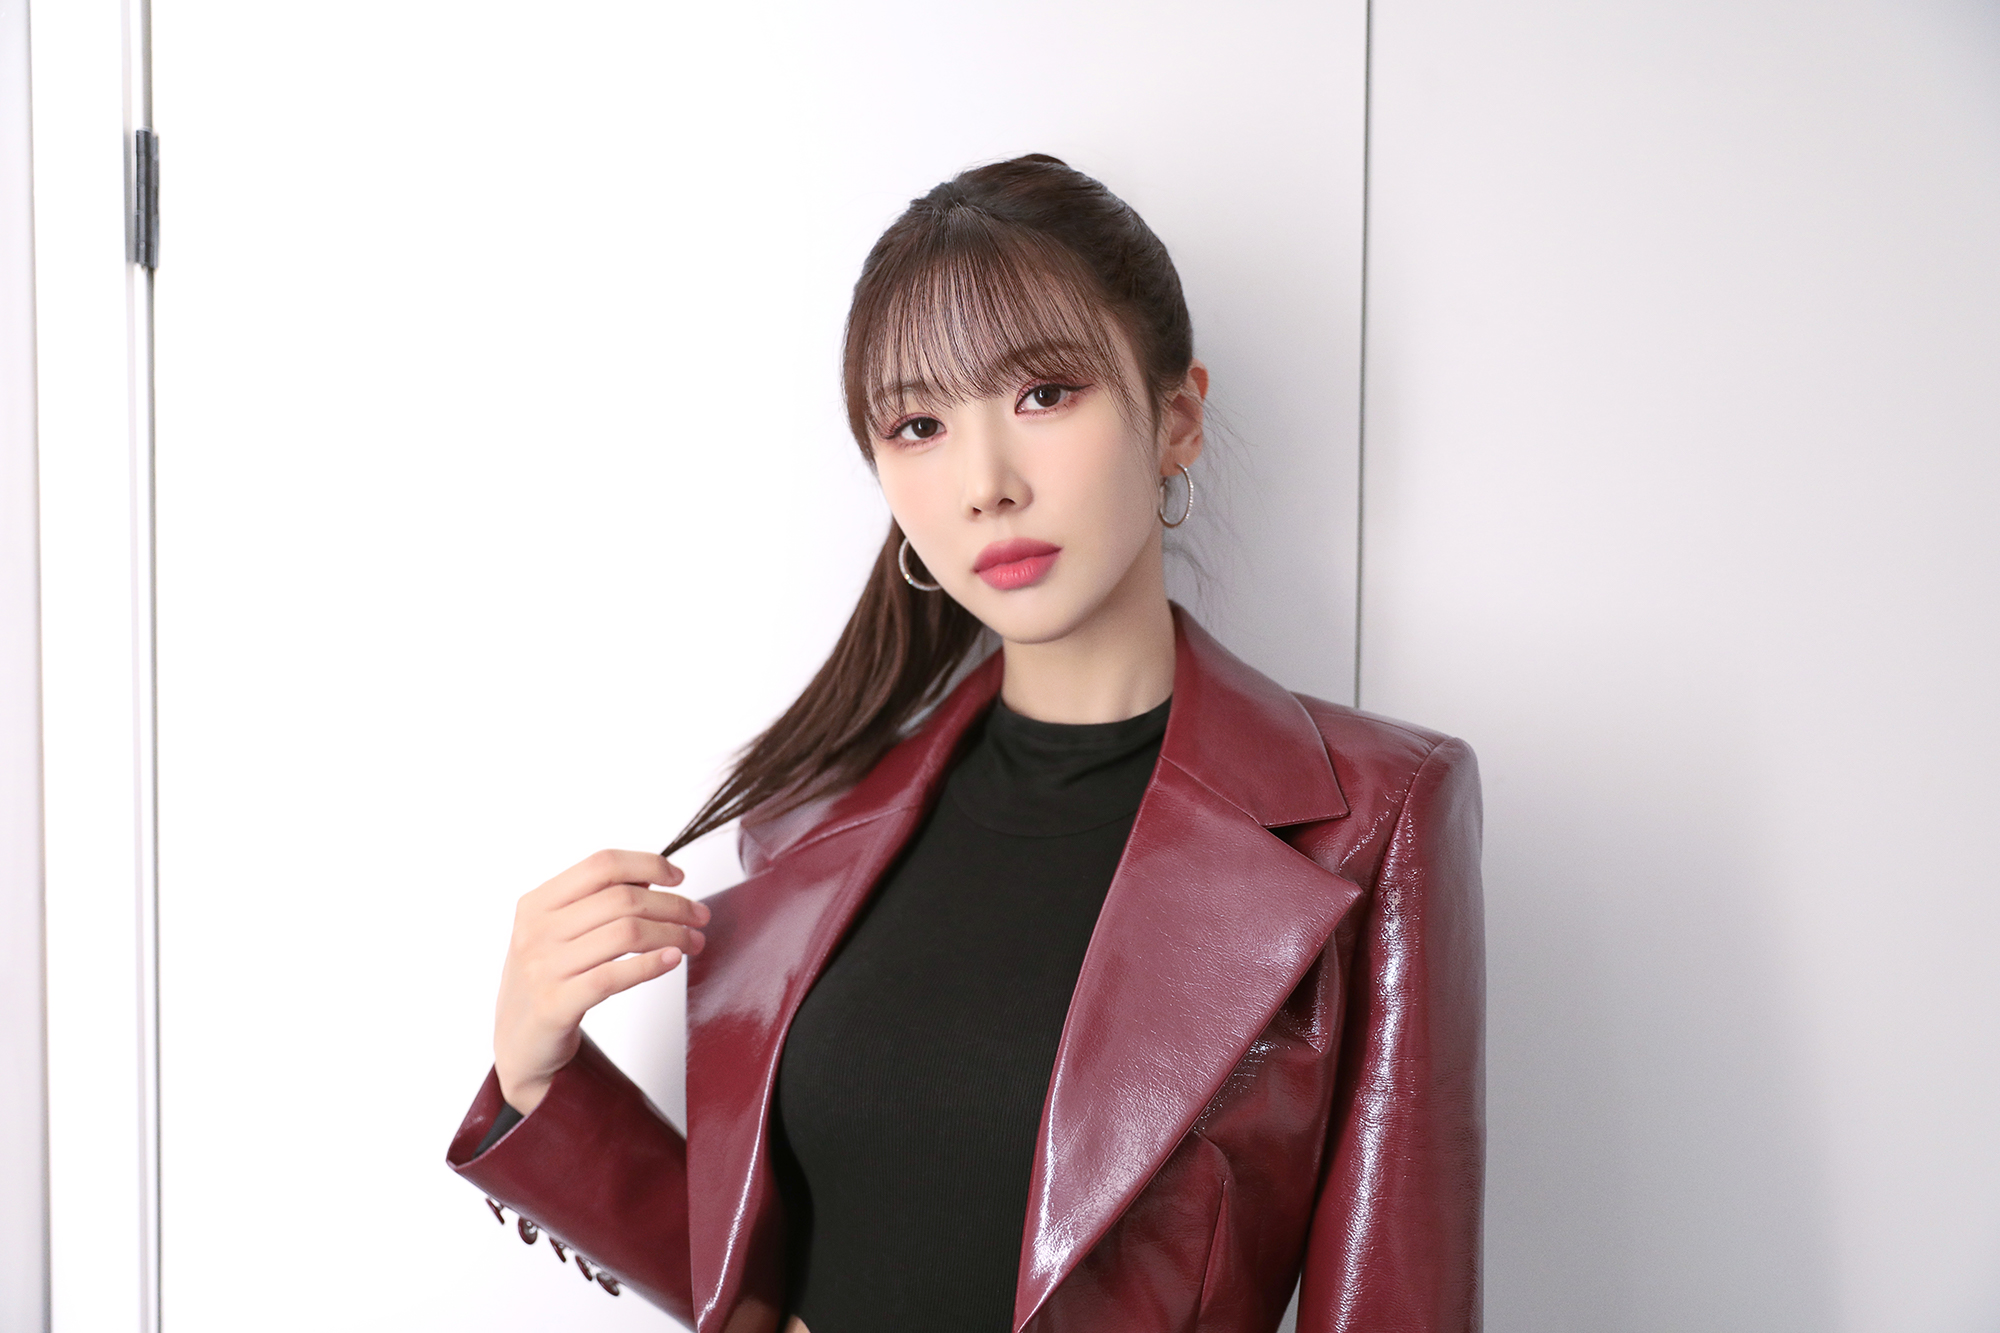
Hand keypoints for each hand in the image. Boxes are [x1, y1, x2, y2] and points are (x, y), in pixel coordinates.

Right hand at [493, 849, 709, 1114]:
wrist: (518, 1046)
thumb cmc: (546, 983)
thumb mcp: (558, 934)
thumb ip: (595, 903)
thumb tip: (649, 878)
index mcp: (536, 904)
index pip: (601, 865)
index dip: (647, 865)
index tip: (677, 877)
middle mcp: (536, 931)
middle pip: (622, 899)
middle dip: (672, 905)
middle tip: (700, 916)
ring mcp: (543, 968)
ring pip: (626, 934)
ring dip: (672, 934)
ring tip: (694, 941)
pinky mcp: (556, 1005)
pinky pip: (614, 976)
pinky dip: (652, 964)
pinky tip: (673, 959)